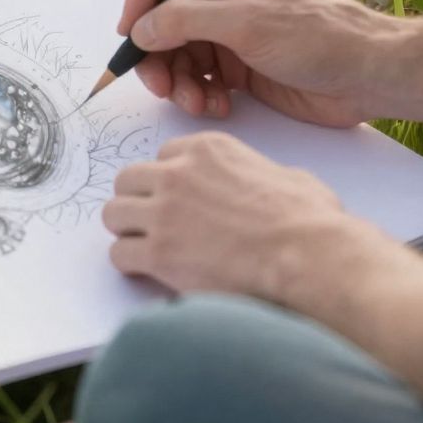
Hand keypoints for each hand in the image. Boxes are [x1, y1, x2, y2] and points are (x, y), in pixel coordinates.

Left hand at [102, 133, 368, 305]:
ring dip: (127, 231)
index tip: (178, 202)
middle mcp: (178, 173)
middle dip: (138, 202)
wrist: (305, 255)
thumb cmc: (308, 219)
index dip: (169, 182)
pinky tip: (150, 274)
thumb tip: (269, 187)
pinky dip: (130, 266)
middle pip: (128, 179)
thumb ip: (260, 173)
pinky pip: (119, 255)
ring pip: (114, 213)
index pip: (163, 156)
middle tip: (153, 226)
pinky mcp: (159, 253)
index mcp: (208, 148)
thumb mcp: (287, 175)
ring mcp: (165, 212)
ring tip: (147, 250)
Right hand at [119, 0, 386, 127]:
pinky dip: (198, 92)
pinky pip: (196, 73)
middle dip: (156, 49)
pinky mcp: (235, 59)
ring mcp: (227, 23)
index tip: (133, 33)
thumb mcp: (247, 23)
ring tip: (195, 103)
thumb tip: (139, 30)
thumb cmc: (318, 35)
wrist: (367, 77)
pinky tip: (217, 106)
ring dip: (177, 78)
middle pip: (161, 10)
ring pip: (174, 47)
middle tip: (160, 86)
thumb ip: (186, 21)